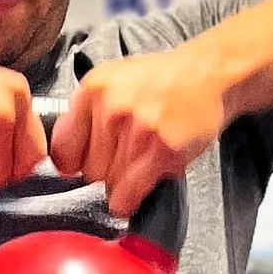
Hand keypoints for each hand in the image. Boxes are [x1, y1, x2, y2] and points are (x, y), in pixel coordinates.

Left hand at [48, 47, 228, 220]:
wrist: (210, 73)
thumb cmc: (163, 82)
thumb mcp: (114, 82)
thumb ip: (86, 116)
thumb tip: (63, 160)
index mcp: (94, 89)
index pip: (62, 150)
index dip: (76, 162)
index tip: (89, 162)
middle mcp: (112, 107)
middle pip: (88, 171)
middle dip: (106, 171)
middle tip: (128, 155)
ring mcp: (138, 129)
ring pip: (109, 184)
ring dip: (125, 182)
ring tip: (145, 156)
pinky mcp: (163, 149)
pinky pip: (129, 193)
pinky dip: (131, 199)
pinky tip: (143, 183)